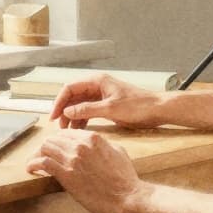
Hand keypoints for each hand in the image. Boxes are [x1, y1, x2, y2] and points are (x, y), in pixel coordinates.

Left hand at [26, 129, 146, 212]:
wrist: (127, 197)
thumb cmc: (125, 178)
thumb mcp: (117, 152)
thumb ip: (103, 144)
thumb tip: (95, 145)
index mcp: (93, 138)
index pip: (66, 133)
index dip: (58, 140)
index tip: (54, 148)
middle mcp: (80, 145)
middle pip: (53, 138)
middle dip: (46, 146)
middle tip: (41, 155)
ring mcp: (73, 159)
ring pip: (45, 147)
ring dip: (37, 154)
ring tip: (34, 162)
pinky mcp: (67, 174)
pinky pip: (43, 163)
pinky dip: (34, 164)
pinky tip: (31, 169)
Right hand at [49, 74, 163, 129]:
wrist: (158, 110)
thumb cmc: (138, 106)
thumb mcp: (110, 109)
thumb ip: (87, 110)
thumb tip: (67, 111)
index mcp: (97, 81)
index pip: (69, 88)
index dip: (59, 102)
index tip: (54, 117)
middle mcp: (97, 86)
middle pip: (73, 97)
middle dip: (64, 111)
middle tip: (60, 127)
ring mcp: (102, 96)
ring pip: (80, 105)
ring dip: (73, 117)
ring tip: (68, 131)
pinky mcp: (107, 105)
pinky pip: (89, 111)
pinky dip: (83, 120)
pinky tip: (80, 130)